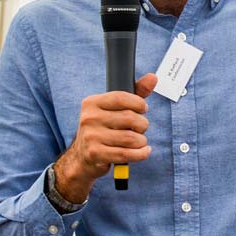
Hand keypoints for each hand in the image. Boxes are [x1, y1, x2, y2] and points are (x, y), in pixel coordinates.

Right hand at [53, 73, 157, 202]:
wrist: (82, 157)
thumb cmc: (103, 129)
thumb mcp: (114, 110)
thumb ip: (135, 94)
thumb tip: (153, 77)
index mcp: (92, 103)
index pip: (122, 98)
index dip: (138, 103)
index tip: (143, 109)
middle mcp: (89, 118)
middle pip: (130, 118)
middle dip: (142, 125)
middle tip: (140, 128)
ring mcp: (91, 137)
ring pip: (130, 138)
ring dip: (142, 141)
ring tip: (140, 141)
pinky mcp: (96, 154)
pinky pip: (127, 154)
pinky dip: (140, 154)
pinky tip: (144, 152)